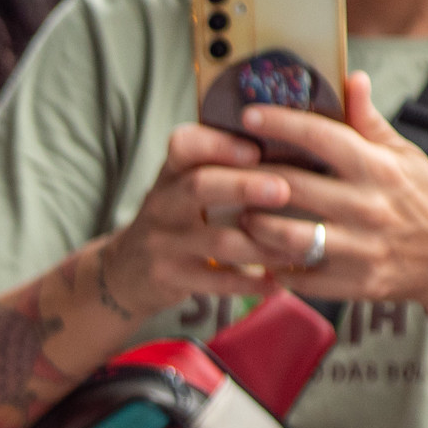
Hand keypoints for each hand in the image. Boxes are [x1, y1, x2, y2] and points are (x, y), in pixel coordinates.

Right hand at [101, 123, 292, 315]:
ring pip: (217, 241)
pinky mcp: (168, 277)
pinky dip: (250, 283)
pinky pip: (214, 281)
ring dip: (262, 244)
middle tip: (283, 190)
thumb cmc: (176, 218)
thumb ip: (221, 163)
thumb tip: (293, 144)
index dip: (219, 145)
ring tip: (300, 245)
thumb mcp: (182, 184)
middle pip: (199, 187)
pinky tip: (277, 281)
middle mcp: (162, 203)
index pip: (184, 146)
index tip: (256, 150)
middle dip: (243, 187)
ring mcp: (162, 242)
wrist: (126, 270)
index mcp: (171, 173)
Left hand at [237, 72, 427, 308]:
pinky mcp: (349, 284)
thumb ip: (369, 122)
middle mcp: (368, 206)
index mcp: (379, 168)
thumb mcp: (405, 156)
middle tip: (223, 172)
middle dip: (249, 178)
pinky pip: (295, 275)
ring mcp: (358, 248)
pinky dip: (270, 265)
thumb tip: (351, 78)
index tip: (248, 115)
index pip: (322, 137)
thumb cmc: (422, 201)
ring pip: (286, 235)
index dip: (281, 123)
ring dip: (254, 225)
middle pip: (292, 186)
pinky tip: (256, 254)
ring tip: (240, 214)